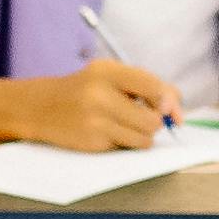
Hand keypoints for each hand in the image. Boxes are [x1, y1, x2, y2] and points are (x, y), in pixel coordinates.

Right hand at [28, 59, 175, 153]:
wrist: (41, 107)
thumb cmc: (85, 91)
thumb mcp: (111, 77)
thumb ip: (147, 87)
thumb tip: (177, 112)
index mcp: (108, 71)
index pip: (153, 87)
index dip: (169, 102)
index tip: (170, 111)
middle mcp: (100, 93)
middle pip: (153, 119)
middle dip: (153, 123)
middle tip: (140, 118)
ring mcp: (95, 118)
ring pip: (144, 138)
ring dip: (141, 136)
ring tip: (123, 125)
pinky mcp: (92, 140)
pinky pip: (127, 147)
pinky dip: (124, 143)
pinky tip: (107, 133)